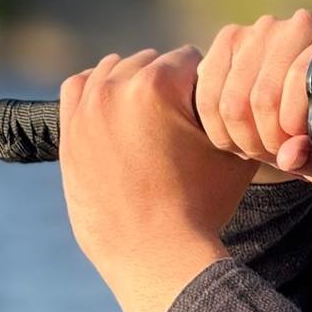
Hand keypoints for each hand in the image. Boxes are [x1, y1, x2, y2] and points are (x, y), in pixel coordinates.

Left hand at [58, 46, 248, 311]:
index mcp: (158, 85)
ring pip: (116, 71)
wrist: (154, 252)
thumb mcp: (236, 154)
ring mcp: (87, 108)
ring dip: (136, 86)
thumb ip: (237, 112)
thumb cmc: (201, 205)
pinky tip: (119, 114)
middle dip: (170, 85)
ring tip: (154, 121)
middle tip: (184, 120)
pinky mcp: (69, 129)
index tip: (211, 107)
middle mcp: (116, 87)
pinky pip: (80, 88)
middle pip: (153, 62)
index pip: (192, 58)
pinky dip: (100, 93)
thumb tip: (242, 93)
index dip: (209, 83)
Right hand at [195, 9, 311, 185]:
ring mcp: (262, 30)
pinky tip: (236, 139)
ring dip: (242, 139)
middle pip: (263, 96)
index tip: (295, 147)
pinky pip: (207, 95)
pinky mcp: (229, 39)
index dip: (292, 125)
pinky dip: (218, 128)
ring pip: (232, 100)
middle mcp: (300, 26)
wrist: (311, 107)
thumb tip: (289, 156)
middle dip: (266, 140)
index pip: (299, 79)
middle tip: (275, 155)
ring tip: (259, 150)